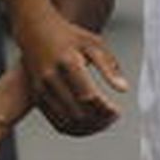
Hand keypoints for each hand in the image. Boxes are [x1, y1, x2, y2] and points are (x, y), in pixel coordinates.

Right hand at [23, 17, 128, 136]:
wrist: (35, 30)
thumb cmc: (69, 35)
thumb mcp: (93, 43)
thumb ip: (109, 67)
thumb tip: (124, 89)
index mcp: (68, 63)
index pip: (88, 96)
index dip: (105, 109)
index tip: (117, 111)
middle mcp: (51, 78)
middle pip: (78, 113)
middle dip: (99, 120)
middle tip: (113, 117)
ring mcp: (42, 89)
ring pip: (67, 122)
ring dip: (88, 128)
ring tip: (104, 122)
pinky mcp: (37, 97)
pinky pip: (57, 123)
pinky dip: (75, 129)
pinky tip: (89, 124)